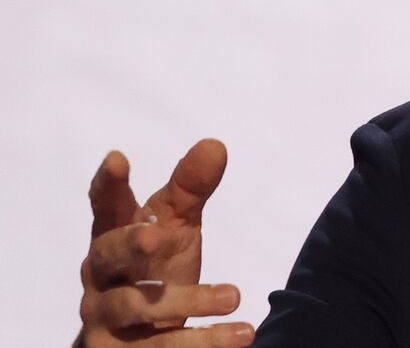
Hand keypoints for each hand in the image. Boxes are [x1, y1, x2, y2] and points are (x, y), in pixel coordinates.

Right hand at [77, 139, 254, 346]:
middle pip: (106, 257)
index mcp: (112, 237)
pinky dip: (205, 342)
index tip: (117, 159)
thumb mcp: (175, 227)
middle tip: (159, 236)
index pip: (105, 208)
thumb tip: (214, 145)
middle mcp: (102, 278)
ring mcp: (107, 319)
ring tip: (235, 294)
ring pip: (136, 308)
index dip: (108, 186)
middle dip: (128, 245)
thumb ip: (190, 189)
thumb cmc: (154, 267)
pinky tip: (244, 334)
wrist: (138, 338)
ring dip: (188, 300)